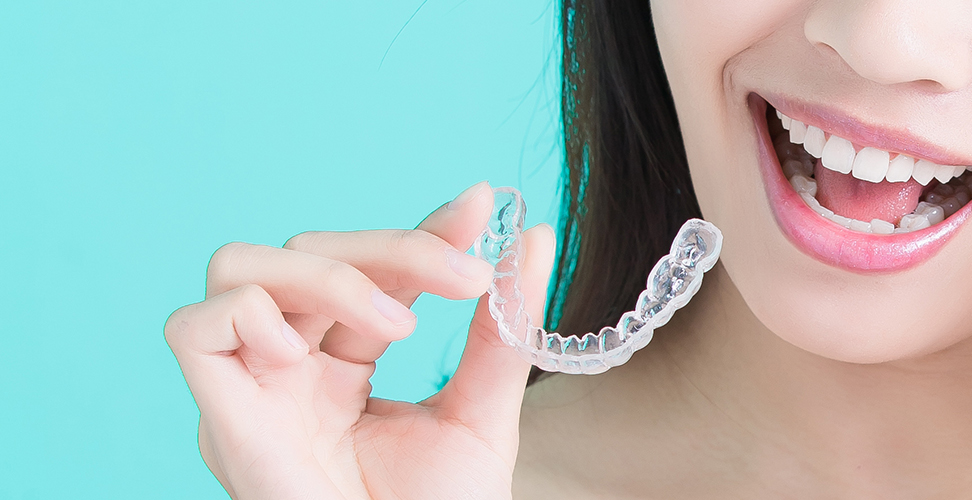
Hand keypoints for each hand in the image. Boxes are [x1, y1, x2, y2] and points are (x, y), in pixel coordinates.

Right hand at [164, 182, 556, 498]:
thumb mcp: (482, 414)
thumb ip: (502, 333)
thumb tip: (532, 239)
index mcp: (345, 365)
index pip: (370, 269)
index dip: (419, 231)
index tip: (478, 206)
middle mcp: (291, 366)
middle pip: (306, 250)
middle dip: (392, 249)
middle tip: (467, 280)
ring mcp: (254, 387)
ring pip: (241, 265)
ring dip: (328, 274)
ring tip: (398, 326)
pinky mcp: (222, 417)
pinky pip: (190, 328)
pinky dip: (245, 314)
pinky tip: (306, 350)